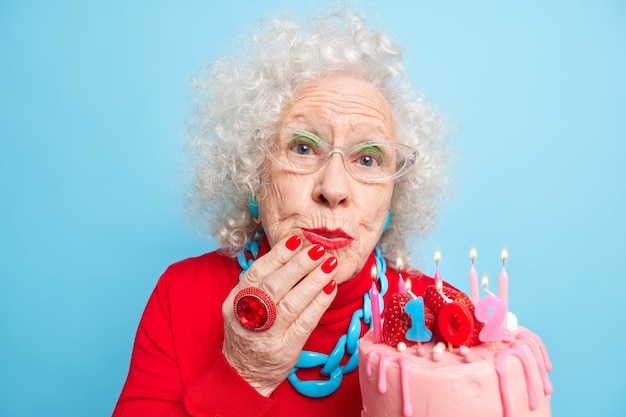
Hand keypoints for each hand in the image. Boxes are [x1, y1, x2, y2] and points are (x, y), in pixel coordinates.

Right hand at [221, 235, 337, 395]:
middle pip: (274, 286)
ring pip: (292, 303)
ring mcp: (267, 336)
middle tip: (317, 249)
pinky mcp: (285, 350)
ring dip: (313, 281)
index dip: (277, 255)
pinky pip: (305, 323)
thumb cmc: (248, 333)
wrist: (244, 375)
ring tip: (329, 264)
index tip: (295, 239)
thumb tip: (289, 253)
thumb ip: (259, 283)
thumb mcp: (242, 306)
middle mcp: (248, 318)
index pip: (256, 273)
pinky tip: (330, 288)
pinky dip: (319, 304)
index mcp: (235, 303)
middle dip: (298, 265)